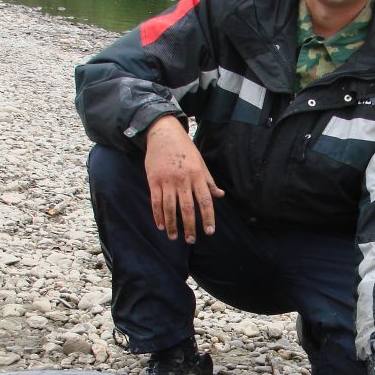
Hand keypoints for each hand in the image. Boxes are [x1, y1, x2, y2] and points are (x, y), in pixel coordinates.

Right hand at [144, 116, 224, 242]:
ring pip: (170, 208)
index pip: (205, 201)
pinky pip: (156, 202)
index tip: (209, 232)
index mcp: (197, 176)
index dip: (208, 218)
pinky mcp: (154, 180)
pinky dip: (158, 215)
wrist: (163, 133)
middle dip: (190, 226)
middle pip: (187, 208)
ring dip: (172, 225)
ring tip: (174, 237)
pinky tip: (161, 225)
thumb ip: (209, 181)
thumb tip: (220, 195)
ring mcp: (167, 181)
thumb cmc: (185, 149)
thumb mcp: (200, 162)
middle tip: (191, 240)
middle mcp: (183, 180)